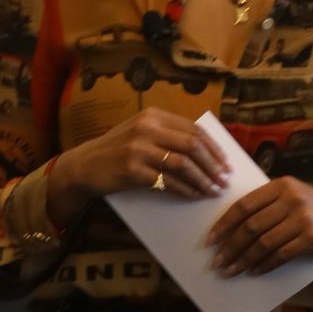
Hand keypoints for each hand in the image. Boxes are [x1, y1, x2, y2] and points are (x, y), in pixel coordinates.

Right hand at [46, 113, 229, 229]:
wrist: (85, 165)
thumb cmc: (118, 151)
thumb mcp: (142, 133)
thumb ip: (169, 135)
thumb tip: (209, 152)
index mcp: (154, 115)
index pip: (194, 129)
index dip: (215, 148)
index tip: (227, 164)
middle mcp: (147, 127)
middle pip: (193, 145)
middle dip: (213, 165)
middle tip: (224, 180)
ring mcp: (138, 148)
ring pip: (183, 164)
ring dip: (203, 180)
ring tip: (213, 191)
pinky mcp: (132, 169)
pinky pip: (167, 181)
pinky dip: (185, 190)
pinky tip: (193, 196)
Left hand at [208, 182, 312, 277]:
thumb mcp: (294, 198)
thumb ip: (268, 205)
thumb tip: (230, 227)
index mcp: (282, 185)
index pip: (244, 205)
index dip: (224, 224)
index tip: (210, 241)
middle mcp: (292, 198)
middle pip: (250, 226)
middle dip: (230, 247)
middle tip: (217, 262)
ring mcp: (303, 218)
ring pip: (263, 243)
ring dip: (243, 260)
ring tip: (231, 271)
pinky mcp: (312, 238)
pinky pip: (280, 255)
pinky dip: (264, 265)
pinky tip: (254, 272)